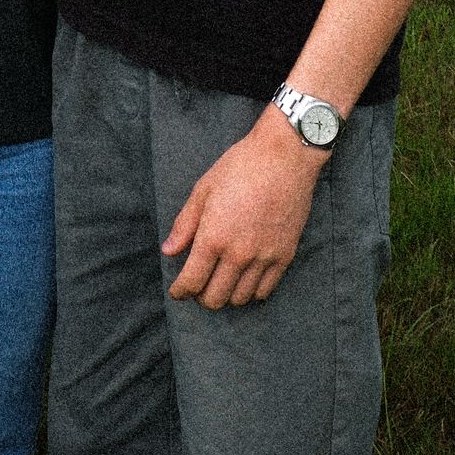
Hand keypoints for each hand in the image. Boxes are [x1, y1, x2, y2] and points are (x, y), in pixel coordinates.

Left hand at [161, 113, 326, 309]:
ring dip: (226, 295)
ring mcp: (263, 257)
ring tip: (221, 281)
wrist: (285, 156)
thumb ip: (185, 224)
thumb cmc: (241, 166)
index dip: (180, 291)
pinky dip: (251, 291)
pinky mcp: (284, 256)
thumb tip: (169, 251)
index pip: (192, 281)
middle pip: (215, 298)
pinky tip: (244, 279)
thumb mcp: (204, 189)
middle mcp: (238, 254)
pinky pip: (264, 290)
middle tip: (198, 285)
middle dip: (201, 296)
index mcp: (213, 236)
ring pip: (239, 298)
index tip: (177, 291)